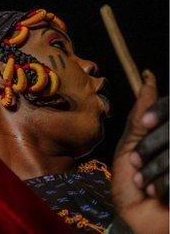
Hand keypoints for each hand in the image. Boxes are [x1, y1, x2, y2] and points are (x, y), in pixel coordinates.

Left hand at [111, 70, 167, 232]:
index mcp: (169, 135)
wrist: (137, 221)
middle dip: (150, 148)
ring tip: (146, 184)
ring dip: (156, 169)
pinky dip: (165, 183)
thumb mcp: (130, 148)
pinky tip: (159, 194)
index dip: (161, 111)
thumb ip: (141, 117)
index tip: (146, 124)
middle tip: (137, 164)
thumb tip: (148, 78)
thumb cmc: (132, 186)